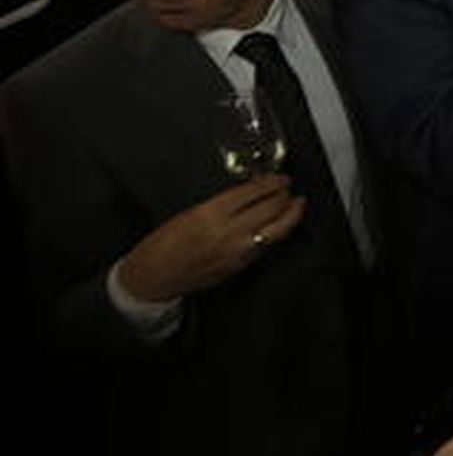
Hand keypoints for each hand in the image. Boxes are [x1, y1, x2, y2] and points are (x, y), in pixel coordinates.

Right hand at [118, 174, 305, 302]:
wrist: (153, 278)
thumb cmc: (163, 244)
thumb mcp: (189, 213)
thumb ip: (221, 204)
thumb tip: (249, 193)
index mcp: (211, 214)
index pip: (253, 192)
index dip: (271, 182)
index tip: (278, 177)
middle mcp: (229, 232)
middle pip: (271, 208)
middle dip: (284, 194)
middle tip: (287, 186)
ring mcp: (238, 252)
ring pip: (278, 229)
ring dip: (291, 213)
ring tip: (297, 203)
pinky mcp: (241, 266)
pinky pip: (268, 245)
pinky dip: (279, 232)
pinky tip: (282, 224)